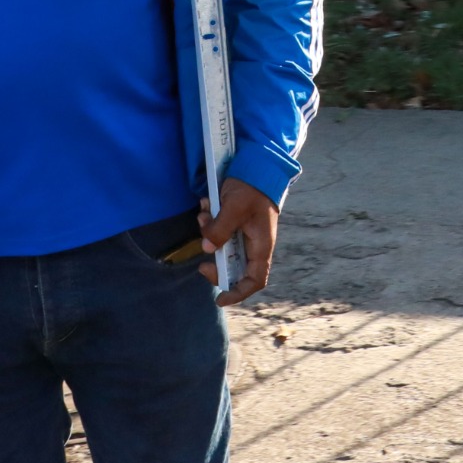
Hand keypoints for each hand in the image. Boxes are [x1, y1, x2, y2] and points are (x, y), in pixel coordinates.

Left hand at [199, 178, 278, 306]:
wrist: (255, 164)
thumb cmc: (252, 187)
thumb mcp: (235, 207)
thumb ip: (221, 229)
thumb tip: (206, 248)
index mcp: (261, 245)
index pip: (255, 280)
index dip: (239, 293)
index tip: (219, 298)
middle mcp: (252, 244)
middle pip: (233, 268)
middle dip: (215, 265)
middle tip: (202, 263)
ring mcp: (242, 234)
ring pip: (221, 248)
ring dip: (208, 235)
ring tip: (203, 215)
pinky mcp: (233, 223)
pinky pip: (217, 231)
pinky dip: (208, 222)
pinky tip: (205, 205)